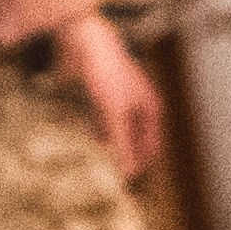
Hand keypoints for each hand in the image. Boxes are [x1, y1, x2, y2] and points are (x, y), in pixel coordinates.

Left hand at [55, 14, 164, 183]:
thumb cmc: (106, 72)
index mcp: (150, 109)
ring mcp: (117, 103)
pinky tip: (80, 144)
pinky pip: (96, 125)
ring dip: (105, 148)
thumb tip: (129, 175)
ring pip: (113, 135)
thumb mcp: (115, 112)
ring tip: (92, 167)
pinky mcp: (96, 99)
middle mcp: (137, 107)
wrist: (84, 40)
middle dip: (122, 159)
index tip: (127, 189)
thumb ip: (122, 143)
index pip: (150, 148)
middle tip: (107, 182)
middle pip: (132, 142)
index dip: (140, 167)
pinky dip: (91, 135)